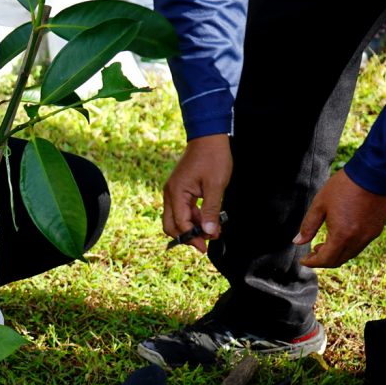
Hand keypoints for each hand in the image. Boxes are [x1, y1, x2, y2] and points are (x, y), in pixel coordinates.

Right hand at [162, 134, 231, 252]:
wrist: (208, 137)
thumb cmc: (212, 157)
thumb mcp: (216, 186)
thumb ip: (211, 210)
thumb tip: (209, 232)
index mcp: (176, 192)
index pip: (180, 223)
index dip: (192, 237)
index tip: (205, 246)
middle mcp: (170, 194)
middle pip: (171, 225)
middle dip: (187, 236)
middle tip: (206, 242)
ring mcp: (173, 192)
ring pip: (176, 219)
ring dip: (192, 227)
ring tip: (213, 230)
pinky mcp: (179, 190)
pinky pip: (182, 209)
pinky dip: (193, 217)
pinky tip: (209, 219)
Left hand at [293, 169, 385, 267]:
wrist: (372, 174)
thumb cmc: (343, 187)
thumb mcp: (319, 205)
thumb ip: (308, 226)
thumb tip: (297, 242)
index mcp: (342, 235)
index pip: (326, 260)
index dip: (313, 262)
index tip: (304, 260)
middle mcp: (358, 240)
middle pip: (338, 260)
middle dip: (323, 260)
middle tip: (312, 251)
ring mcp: (369, 236)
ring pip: (350, 254)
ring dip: (335, 253)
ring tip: (323, 244)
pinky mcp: (376, 230)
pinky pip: (359, 245)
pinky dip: (347, 247)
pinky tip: (340, 236)